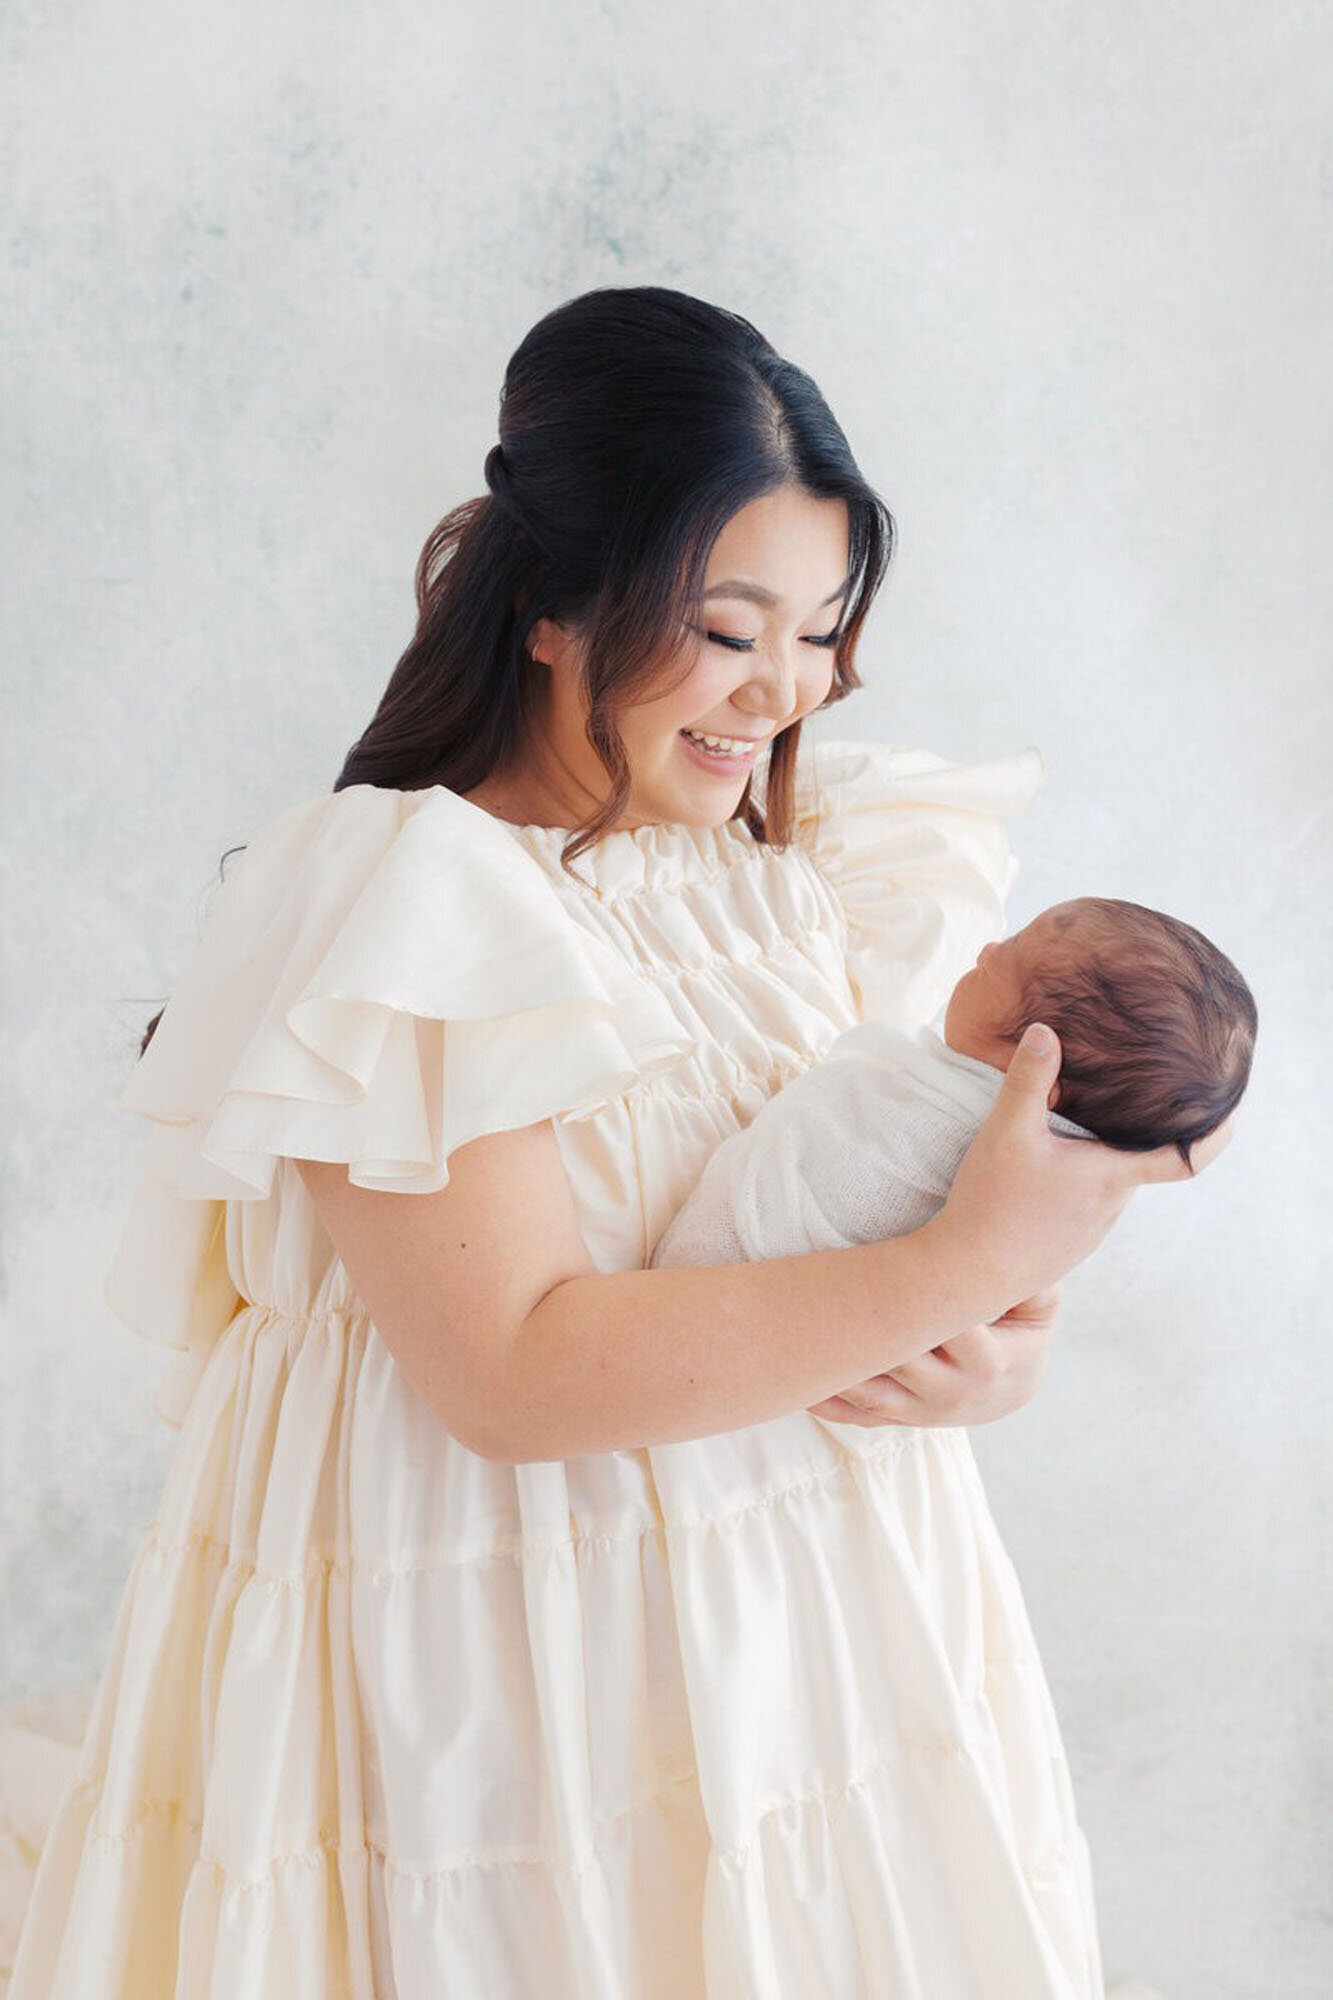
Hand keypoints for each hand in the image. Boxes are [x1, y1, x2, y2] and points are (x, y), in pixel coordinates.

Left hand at [807, 1285, 1060, 1428]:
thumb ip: (1032, 1276)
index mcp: (989, 1363)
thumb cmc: (1023, 1328)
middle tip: (828, 1291)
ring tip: (802, 1335)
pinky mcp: (900, 1419)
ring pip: (871, 1395)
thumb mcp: (1039, 1300)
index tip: (897, 1270)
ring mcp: (922, 1413)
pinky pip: (857, 1416)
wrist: (1016, 1387)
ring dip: (837, 1369)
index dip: (929, 1302)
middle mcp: (952, 1395)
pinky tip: (796, 1382)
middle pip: (902, 1361)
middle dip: (871, 1332)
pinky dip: (826, 1402)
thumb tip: (1027, 1253)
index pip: (955, 1331)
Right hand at [926, 1023, 1236, 1324]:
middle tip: (1127, 1098)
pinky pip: (1083, 1207)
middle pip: (1139, 1163)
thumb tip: (1045, 1031)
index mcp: (1112, 1176)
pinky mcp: (1065, 1247)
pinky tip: (1044, 1174)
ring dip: (1100, 1160)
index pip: (1186, 1160)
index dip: (1214, 1136)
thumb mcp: (1007, 1131)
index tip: (1228, 1113)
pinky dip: (1077, 1184)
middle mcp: (1111, 1207)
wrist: (965, 1275)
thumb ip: (1028, 1080)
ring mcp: (1089, 1232)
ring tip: (1077, 1130)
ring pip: (1107, 1184)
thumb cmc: (992, 1203)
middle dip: (1136, 1135)